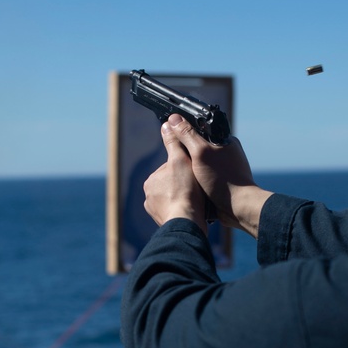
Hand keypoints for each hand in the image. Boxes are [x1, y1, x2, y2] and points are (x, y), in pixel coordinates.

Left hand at [142, 117, 207, 233]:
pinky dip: (183, 211)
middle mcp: (149, 196)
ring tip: (197, 201)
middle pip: (172, 184)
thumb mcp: (181, 161)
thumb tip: (166, 125)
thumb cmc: (185, 191)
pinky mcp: (163, 223)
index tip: (195, 173)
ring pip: (174, 199)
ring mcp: (155, 211)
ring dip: (184, 199)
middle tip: (198, 188)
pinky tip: (193, 211)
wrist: (187, 223)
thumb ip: (174, 144)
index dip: (185, 169)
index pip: (170, 169)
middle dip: (183, 185)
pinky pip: (175, 213)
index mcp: (151, 180)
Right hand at [162, 114, 271, 237]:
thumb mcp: (200, 153)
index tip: (170, 135)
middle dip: (185, 151)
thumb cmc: (222, 179)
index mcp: (224, 139)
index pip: (199, 128)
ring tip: (182, 172)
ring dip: (189, 166)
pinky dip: (195, 178)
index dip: (184, 130)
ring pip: (199, 161)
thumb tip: (173, 118)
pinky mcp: (221, 180)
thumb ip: (187, 135)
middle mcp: (226, 151)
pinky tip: (189, 182)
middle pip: (197, 145)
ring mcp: (224, 166)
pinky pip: (203, 174)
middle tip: (175, 157)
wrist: (238, 207)